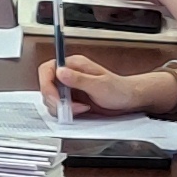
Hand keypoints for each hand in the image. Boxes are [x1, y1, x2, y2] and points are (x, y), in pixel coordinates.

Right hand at [36, 55, 172, 116]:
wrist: (129, 100)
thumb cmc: (119, 89)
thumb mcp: (99, 85)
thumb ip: (78, 79)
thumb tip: (60, 72)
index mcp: (73, 65)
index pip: (48, 70)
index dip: (46, 84)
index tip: (55, 98)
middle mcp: (69, 75)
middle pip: (47, 86)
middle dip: (55, 100)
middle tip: (69, 108)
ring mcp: (70, 88)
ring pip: (51, 98)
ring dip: (61, 107)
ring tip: (80, 109)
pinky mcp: (72, 99)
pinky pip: (60, 106)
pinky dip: (66, 112)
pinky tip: (80, 111)